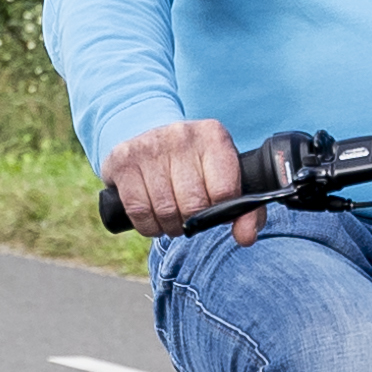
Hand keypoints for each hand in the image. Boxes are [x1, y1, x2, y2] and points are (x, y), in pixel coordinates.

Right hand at [105, 115, 262, 240]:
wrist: (151, 139)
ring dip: (169, 227)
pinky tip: (153, 218)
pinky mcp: (123, 160)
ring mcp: (150, 144)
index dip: (219, 212)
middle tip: (189, 219)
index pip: (225, 191)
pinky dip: (148, 226)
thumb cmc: (194, 167)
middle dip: (192, 223)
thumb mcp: (225, 178)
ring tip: (172, 219)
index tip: (213, 210)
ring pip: (165, 210)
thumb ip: (247, 211)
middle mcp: (182, 134)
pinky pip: (138, 210)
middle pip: (194, 205)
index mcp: (214, 136)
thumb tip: (246, 237)